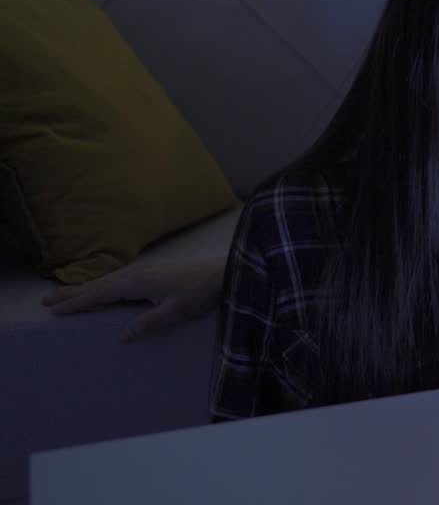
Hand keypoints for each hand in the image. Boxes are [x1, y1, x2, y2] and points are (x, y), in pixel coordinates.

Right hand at [42, 256, 225, 341]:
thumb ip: (148, 323)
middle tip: (46, 300)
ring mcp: (144, 270)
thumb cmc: (201, 292)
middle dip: (72, 293)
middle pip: (98, 285)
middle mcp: (136, 274)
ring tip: (65, 295)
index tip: (54, 310)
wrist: (223, 271)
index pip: (99, 295)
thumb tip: (122, 336)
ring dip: (85, 288)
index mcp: (137, 283)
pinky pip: (118, 279)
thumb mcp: (175, 312)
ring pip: (107, 281)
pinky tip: (101, 289)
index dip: (77, 303)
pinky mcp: (153, 271)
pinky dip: (101, 285)